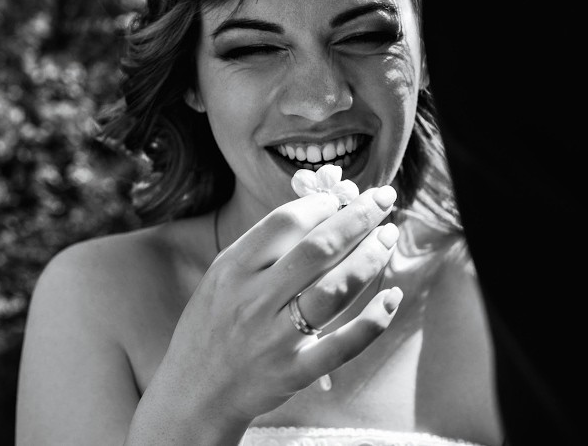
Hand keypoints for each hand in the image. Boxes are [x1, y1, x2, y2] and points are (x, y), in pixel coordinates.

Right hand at [156, 186, 401, 424]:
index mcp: (232, 269)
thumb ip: (264, 247)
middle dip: (358, 218)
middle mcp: (253, 300)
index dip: (323, 204)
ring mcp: (275, 338)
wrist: (195, 391)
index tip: (344, 195)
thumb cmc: (215, 323)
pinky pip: (343, 346)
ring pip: (335, 290)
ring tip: (389, 236)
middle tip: (383, 199)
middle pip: (317, 250)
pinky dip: (374, 320)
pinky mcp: (295, 372)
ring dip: (370, 257)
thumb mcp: (223, 277)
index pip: (285, 223)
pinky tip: (392, 296)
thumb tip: (322, 209)